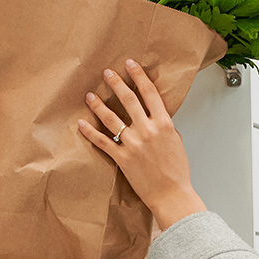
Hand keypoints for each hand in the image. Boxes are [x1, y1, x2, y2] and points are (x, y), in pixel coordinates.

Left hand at [78, 59, 207, 228]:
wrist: (172, 194)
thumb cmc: (176, 170)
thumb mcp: (176, 141)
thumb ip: (163, 125)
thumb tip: (153, 115)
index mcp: (164, 124)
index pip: (150, 93)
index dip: (139, 76)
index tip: (130, 64)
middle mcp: (147, 130)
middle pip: (128, 100)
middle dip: (116, 83)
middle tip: (106, 73)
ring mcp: (133, 144)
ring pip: (111, 118)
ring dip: (98, 104)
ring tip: (89, 95)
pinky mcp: (122, 159)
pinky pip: (102, 142)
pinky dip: (90, 132)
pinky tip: (82, 123)